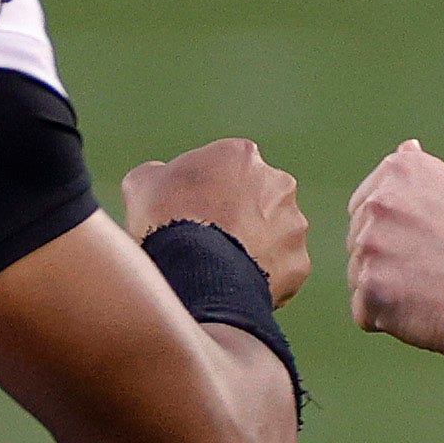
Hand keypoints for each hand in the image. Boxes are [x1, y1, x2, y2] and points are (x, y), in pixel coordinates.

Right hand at [123, 138, 308, 308]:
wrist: (195, 270)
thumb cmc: (166, 221)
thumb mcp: (143, 185)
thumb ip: (158, 175)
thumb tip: (160, 178)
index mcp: (242, 155)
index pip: (226, 169)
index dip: (206, 191)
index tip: (191, 211)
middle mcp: (278, 183)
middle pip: (257, 199)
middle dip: (240, 215)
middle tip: (210, 240)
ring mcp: (293, 224)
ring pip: (274, 235)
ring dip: (255, 247)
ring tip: (222, 268)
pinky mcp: (299, 263)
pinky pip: (282, 271)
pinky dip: (264, 278)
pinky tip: (236, 286)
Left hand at [345, 140, 443, 358]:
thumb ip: (425, 173)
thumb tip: (406, 149)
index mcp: (399, 172)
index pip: (366, 203)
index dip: (393, 230)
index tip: (421, 243)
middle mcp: (378, 202)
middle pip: (359, 239)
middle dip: (386, 257)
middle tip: (430, 269)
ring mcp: (370, 245)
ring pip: (359, 274)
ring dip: (385, 287)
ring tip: (428, 290)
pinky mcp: (369, 288)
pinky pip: (364, 310)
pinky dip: (386, 317)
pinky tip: (420, 310)